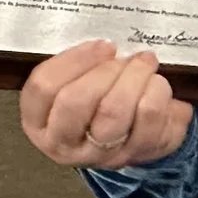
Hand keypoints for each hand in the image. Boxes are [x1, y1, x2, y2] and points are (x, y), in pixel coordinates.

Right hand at [19, 38, 191, 168]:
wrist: (134, 132)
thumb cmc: (99, 98)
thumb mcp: (76, 82)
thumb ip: (78, 63)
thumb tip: (102, 42)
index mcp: (38, 121)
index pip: (42, 88)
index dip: (73, 60)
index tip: (102, 45)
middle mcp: (63, 143)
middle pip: (76, 102)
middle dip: (106, 70)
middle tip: (127, 55)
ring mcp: (99, 155)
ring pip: (114, 114)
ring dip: (135, 78)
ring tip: (146, 63)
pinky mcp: (135, 155)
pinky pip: (148, 122)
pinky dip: (157, 94)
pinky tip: (158, 84)